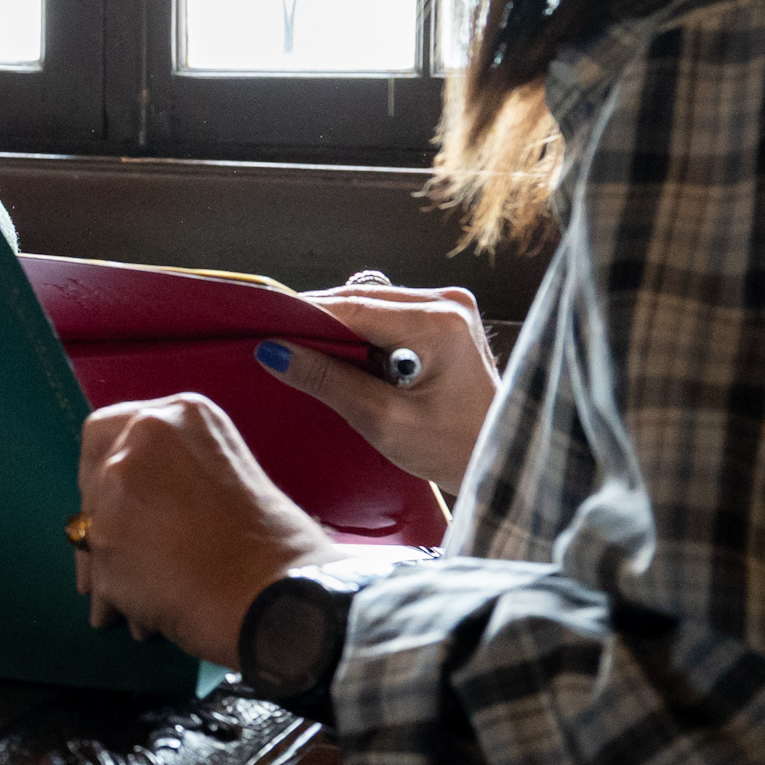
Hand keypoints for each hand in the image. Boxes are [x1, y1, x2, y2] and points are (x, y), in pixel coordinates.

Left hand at [73, 393, 340, 666]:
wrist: (283, 593)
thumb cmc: (273, 548)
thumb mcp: (222, 475)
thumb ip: (172, 476)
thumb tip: (132, 508)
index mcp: (179, 414)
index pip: (109, 430)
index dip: (106, 470)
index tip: (114, 501)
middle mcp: (141, 437)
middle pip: (93, 476)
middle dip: (98, 519)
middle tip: (108, 555)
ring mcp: (118, 484)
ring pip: (91, 527)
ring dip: (108, 567)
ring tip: (135, 604)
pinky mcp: (104, 534)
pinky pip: (98, 569)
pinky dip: (114, 596)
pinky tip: (142, 619)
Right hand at [260, 273, 498, 488]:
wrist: (504, 464)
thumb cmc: (453, 450)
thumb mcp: (384, 421)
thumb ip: (328, 381)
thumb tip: (273, 351)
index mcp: (438, 323)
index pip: (351, 308)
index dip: (301, 317)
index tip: (261, 329)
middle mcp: (447, 302)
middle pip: (361, 300)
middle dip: (318, 323)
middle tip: (276, 345)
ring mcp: (450, 307)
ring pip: (372, 305)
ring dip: (340, 328)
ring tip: (311, 357)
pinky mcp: (448, 318)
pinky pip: (389, 314)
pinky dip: (363, 333)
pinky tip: (348, 359)